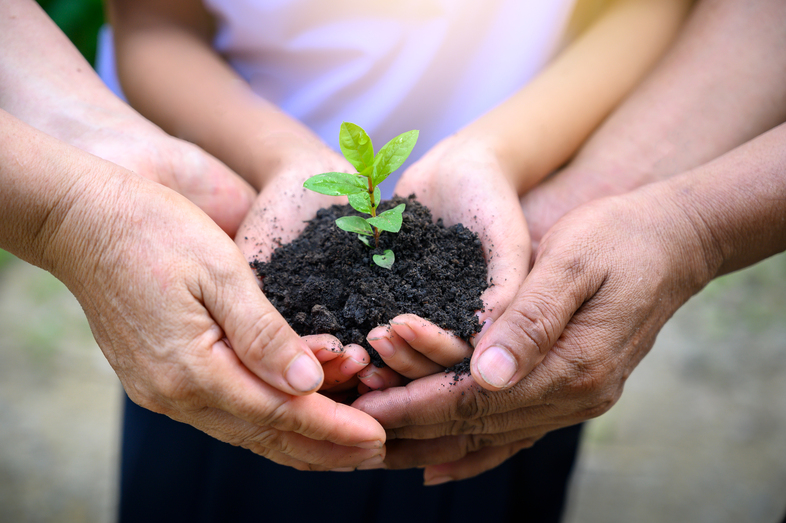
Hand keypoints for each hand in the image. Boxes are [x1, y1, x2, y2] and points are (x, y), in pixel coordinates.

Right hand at [15, 122, 385, 469]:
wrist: (82, 220)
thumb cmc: (155, 230)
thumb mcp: (220, 272)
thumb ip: (264, 333)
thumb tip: (308, 385)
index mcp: (192, 368)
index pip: (279, 413)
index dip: (333, 427)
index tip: (378, 436)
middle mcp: (175, 393)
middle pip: (264, 435)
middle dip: (325, 447)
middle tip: (376, 451)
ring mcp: (163, 390)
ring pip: (244, 430)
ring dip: (298, 439)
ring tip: (347, 445)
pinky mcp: (160, 378)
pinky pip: (225, 412)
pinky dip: (266, 420)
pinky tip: (293, 416)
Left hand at [353, 181, 712, 478]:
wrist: (673, 242)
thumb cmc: (618, 238)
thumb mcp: (572, 262)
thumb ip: (531, 318)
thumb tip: (488, 374)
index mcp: (572, 365)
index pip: (477, 400)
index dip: (416, 405)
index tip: (365, 409)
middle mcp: (574, 396)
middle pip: (477, 428)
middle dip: (412, 428)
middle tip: (353, 428)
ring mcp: (575, 399)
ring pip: (490, 438)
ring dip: (432, 442)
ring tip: (378, 444)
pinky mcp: (570, 390)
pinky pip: (514, 434)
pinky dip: (472, 451)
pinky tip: (438, 464)